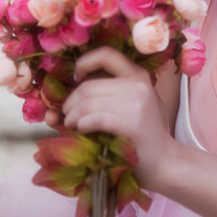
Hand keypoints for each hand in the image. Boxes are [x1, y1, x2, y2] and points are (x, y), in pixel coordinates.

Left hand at [61, 46, 176, 188]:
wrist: (165, 162)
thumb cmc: (140, 137)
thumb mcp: (126, 109)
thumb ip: (98, 100)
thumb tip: (51, 111)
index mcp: (137, 74)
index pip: (105, 54)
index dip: (84, 63)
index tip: (76, 79)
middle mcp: (138, 84)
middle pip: (88, 86)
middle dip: (70, 103)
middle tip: (67, 116)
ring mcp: (136, 102)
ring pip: (87, 103)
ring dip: (72, 117)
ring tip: (73, 126)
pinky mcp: (131, 122)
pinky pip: (93, 118)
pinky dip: (81, 125)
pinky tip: (82, 131)